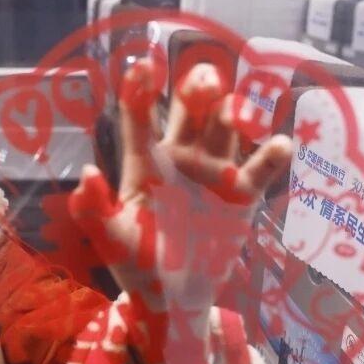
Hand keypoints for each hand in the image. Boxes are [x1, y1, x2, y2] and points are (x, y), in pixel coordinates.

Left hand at [71, 59, 291, 363]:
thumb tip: (85, 173)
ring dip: (235, 111)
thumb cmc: (136, 263)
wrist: (174, 298)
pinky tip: (279, 145)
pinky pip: (262, 168)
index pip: (140, 120)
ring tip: (237, 116)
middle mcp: (181, 157)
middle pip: (191, 110)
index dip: (140, 91)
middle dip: (199, 88)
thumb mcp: (111, 239)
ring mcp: (214, 171)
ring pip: (226, 127)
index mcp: (145, 163)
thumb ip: (94, 210)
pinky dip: (274, 154)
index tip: (144, 65)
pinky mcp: (243, 194)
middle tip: (204, 82)